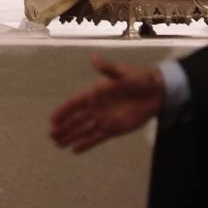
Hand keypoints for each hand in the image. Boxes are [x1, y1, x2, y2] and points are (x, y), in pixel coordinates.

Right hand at [50, 54, 164, 152]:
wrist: (156, 93)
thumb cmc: (138, 79)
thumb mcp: (123, 73)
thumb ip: (107, 68)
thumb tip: (94, 58)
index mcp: (95, 93)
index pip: (75, 103)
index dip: (63, 111)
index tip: (52, 120)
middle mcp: (96, 107)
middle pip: (76, 119)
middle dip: (64, 127)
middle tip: (51, 135)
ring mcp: (104, 119)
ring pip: (83, 130)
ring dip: (71, 137)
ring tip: (58, 144)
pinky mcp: (113, 129)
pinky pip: (96, 138)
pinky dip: (86, 144)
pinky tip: (75, 150)